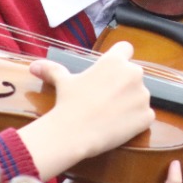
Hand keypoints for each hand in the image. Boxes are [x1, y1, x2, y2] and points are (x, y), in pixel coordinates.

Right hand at [18, 41, 153, 179]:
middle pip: (134, 74)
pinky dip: (137, 120)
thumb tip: (34, 66)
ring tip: (111, 113)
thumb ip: (53, 70)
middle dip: (124, 84)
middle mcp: (133, 73)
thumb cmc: (68, 103)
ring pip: (141, 95)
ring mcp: (143, 95)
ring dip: (131, 102)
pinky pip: (146, 115)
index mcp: (115, 61)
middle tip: (106, 98)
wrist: (74, 133)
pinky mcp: (147, 115)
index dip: (119, 58)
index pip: (126, 49)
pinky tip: (119, 125)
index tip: (111, 72)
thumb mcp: (62, 82)